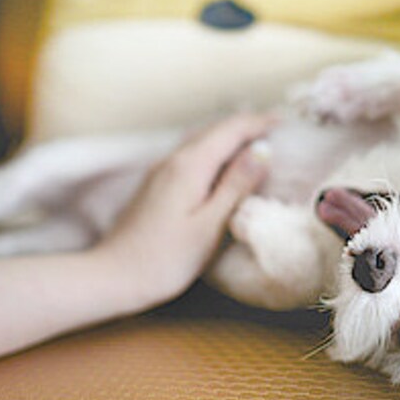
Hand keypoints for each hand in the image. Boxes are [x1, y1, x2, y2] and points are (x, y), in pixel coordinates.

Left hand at [93, 114, 272, 307]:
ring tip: (257, 144)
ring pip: (201, 140)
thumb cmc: (165, 259)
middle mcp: (173, 159)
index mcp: (190, 165)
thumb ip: (236, 185)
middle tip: (278, 130)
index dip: (260, 122)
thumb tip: (262, 151)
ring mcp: (161, 170)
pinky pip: (191, 155)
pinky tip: (224, 167)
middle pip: (215, 129)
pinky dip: (214, 152)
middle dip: (247, 126)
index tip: (286, 123)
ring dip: (230, 137)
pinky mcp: (156, 184)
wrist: (113, 276)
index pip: (231, 129)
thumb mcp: (210, 225)